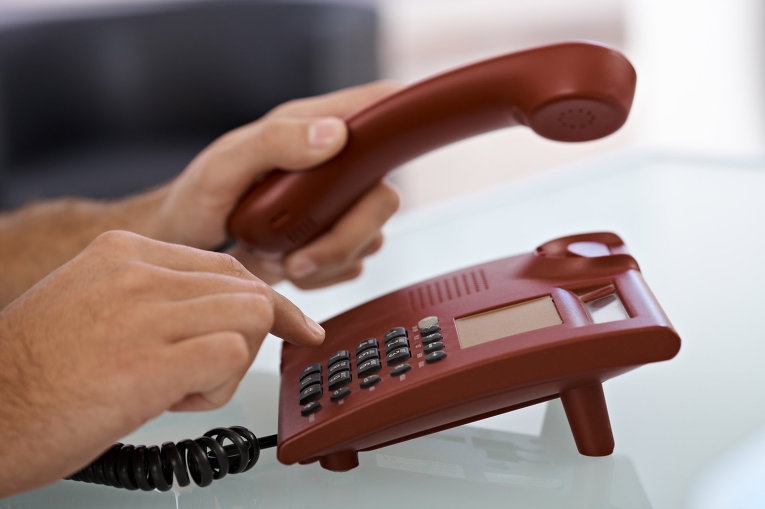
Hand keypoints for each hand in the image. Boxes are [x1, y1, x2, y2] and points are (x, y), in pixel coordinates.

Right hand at [0, 230, 323, 496]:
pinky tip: (172, 401)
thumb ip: (156, 296)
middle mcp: (139, 272)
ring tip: (177, 388)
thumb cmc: (36, 373)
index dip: (265, 304)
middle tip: (206, 374)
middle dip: (246, 340)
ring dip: (230, 365)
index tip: (293, 325)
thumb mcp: (93, 305)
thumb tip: (222, 310)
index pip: (228, 267)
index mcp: (125, 252)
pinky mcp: (152, 360)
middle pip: (248, 291)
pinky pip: (233, 356)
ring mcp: (146, 312)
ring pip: (251, 319)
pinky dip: (218, 389)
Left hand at [154, 81, 401, 287]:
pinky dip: (320, 276)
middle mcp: (335, 165)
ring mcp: (337, 206)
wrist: (183, 245)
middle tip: (296, 255)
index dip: (405, 112)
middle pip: (384, 197)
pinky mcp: (333, 241)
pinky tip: (285, 266)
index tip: (404, 137)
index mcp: (313, 127)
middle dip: (346, 237)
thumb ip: (274, 143)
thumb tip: (335, 134)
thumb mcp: (223, 166)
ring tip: (276, 256)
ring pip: (372, 239)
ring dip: (324, 261)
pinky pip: (353, 266)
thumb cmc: (197, 197)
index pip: (379, 104)